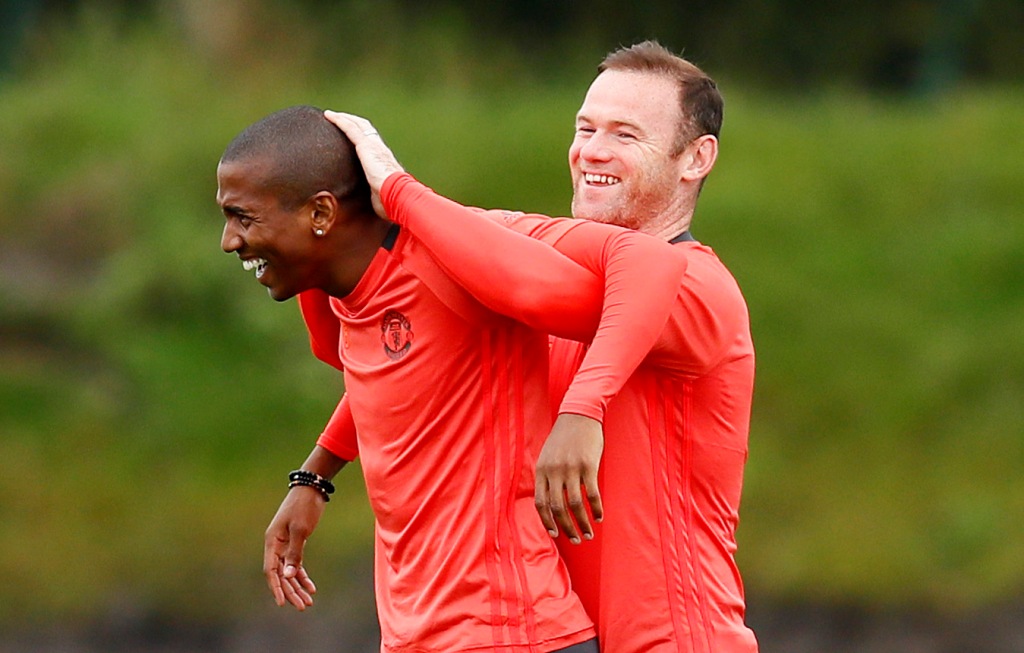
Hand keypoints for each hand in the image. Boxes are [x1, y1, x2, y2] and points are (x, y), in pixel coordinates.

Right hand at [263, 485, 325, 609]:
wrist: (312, 488)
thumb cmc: (304, 507)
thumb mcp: (300, 530)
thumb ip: (294, 553)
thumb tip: (287, 576)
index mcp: (272, 542)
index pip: (271, 571)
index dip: (276, 588)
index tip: (283, 603)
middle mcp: (276, 545)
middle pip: (281, 575)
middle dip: (291, 591)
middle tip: (302, 606)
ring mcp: (285, 545)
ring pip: (289, 572)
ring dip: (298, 587)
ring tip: (307, 602)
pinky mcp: (295, 542)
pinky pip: (296, 564)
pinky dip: (303, 576)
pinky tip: (311, 588)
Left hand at [323, 110, 403, 218]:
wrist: (398, 195)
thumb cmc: (391, 201)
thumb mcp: (379, 196)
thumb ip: (373, 195)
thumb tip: (371, 207)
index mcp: (383, 160)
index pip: (372, 143)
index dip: (362, 135)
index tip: (352, 132)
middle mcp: (380, 148)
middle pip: (365, 129)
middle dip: (352, 122)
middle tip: (339, 119)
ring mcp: (373, 145)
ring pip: (357, 125)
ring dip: (344, 118)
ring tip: (331, 115)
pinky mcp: (365, 145)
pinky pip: (350, 128)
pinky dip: (339, 120)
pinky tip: (329, 116)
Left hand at [534, 413, 604, 543]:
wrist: (579, 414)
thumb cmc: (564, 437)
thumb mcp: (548, 455)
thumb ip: (547, 476)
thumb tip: (551, 502)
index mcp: (542, 470)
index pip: (540, 503)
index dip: (547, 522)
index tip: (555, 534)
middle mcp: (554, 471)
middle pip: (558, 508)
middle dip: (567, 528)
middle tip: (576, 539)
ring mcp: (571, 468)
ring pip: (575, 505)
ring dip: (582, 523)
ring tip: (589, 534)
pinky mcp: (589, 465)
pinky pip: (592, 494)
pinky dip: (596, 509)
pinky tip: (600, 517)